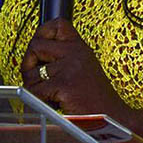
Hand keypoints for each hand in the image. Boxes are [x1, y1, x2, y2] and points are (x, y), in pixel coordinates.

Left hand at [21, 18, 137, 123]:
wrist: (113, 118)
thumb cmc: (95, 99)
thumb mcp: (83, 69)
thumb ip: (64, 58)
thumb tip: (33, 55)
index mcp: (80, 48)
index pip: (58, 24)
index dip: (42, 33)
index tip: (39, 49)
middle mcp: (75, 53)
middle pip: (35, 45)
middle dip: (29, 65)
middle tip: (38, 81)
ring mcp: (70, 67)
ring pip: (31, 73)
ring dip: (35, 88)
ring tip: (51, 96)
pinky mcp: (64, 84)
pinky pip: (35, 91)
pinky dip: (39, 101)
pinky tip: (54, 104)